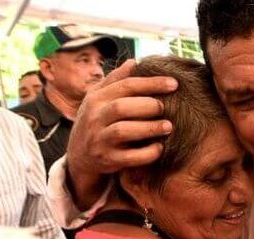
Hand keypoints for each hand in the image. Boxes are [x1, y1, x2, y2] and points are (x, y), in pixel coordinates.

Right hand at [66, 59, 177, 208]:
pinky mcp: (108, 160)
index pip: (125, 86)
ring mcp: (100, 140)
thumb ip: (116, 80)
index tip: (174, 84)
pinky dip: (147, 153)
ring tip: (168, 126)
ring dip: (149, 128)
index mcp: (96, 99)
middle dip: (149, 106)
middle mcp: (95, 118)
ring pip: (123, 131)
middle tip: (165, 108)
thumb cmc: (97, 121)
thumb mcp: (99, 98)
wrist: (79, 156)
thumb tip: (135, 61)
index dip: (151, 83)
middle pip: (122, 107)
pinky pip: (129, 158)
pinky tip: (159, 147)